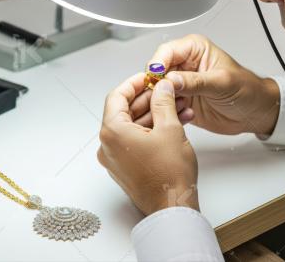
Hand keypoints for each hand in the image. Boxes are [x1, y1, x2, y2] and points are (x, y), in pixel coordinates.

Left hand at [98, 73, 198, 215]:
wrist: (173, 207)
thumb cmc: (169, 176)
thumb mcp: (170, 128)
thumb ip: (163, 102)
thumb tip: (162, 87)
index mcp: (112, 133)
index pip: (117, 97)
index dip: (134, 83)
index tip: (148, 77)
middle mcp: (108, 146)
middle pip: (124, 111)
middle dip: (148, 99)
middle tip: (165, 90)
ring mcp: (115, 158)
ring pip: (132, 127)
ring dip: (153, 115)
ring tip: (176, 106)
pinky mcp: (125, 168)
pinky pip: (135, 141)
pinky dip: (151, 130)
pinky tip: (173, 123)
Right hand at [144, 34, 280, 135]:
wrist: (255, 112)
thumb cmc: (247, 89)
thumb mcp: (222, 83)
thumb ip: (196, 81)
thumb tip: (171, 80)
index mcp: (193, 50)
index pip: (165, 52)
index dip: (157, 65)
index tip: (154, 79)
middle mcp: (183, 65)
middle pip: (155, 72)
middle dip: (154, 86)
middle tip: (158, 97)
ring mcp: (179, 85)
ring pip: (156, 91)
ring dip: (160, 101)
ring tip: (172, 109)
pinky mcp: (179, 102)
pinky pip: (163, 107)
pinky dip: (168, 113)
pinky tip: (181, 116)